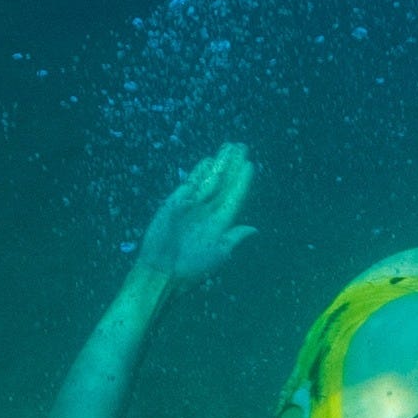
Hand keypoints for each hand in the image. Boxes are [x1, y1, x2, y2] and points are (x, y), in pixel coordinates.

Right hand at [140, 144, 256, 281]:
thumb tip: (254, 229)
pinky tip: (208, 161)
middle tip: (242, 146)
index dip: (243, 181)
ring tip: (229, 147)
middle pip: (224, 183)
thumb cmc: (193, 267)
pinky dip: (199, 172)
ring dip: (220, 163)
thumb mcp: (219, 253)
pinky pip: (190, 183)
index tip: (250, 164)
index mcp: (221, 223)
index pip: (235, 197)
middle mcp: (208, 211)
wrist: (163, 271)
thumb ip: (235, 237)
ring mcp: (192, 205)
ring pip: (209, 179)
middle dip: (232, 165)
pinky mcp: (175, 202)